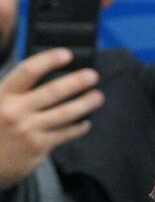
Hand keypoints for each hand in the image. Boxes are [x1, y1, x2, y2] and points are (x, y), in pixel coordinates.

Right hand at [0, 48, 102, 188]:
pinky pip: (64, 134)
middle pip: (53, 91)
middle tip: (93, 75)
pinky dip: (77, 128)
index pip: (28, 71)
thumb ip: (12, 93)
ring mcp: (27, 130)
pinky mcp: (37, 147)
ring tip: (98, 97)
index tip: (66, 54)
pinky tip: (85, 124)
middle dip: (76, 82)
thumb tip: (43, 75)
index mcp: (2, 96)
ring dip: (85, 103)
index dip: (49, 60)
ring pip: (64, 113)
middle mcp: (15, 111)